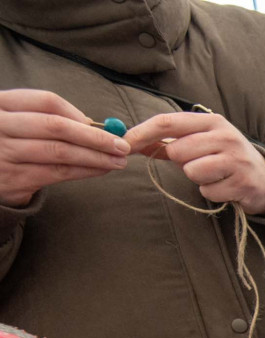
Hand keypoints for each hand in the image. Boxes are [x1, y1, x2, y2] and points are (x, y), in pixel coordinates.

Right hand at [0, 89, 129, 207]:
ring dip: (96, 156)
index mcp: (2, 104)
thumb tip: (93, 125)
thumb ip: (46, 117)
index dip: (78, 113)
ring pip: (60, 152)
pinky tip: (101, 170)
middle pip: (56, 126)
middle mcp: (0, 125)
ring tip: (119, 160)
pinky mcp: (14, 179)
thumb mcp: (18, 122)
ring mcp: (5, 152)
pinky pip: (57, 173)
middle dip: (95, 137)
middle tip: (122, 145)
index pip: (46, 101)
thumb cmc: (9, 143)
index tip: (103, 125)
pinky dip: (84, 171)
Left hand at [125, 111, 264, 216]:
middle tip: (198, 163)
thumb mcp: (201, 142)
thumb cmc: (226, 159)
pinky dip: (211, 192)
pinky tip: (224, 186)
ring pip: (192, 171)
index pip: (168, 122)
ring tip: (214, 175)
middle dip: (180, 162)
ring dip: (197, 178)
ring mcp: (236, 159)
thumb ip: (168, 141)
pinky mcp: (242, 182)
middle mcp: (225, 136)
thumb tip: (131, 141)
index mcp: (212, 121)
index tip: (124, 143)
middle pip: (178, 150)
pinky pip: (207, 191)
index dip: (142, 133)